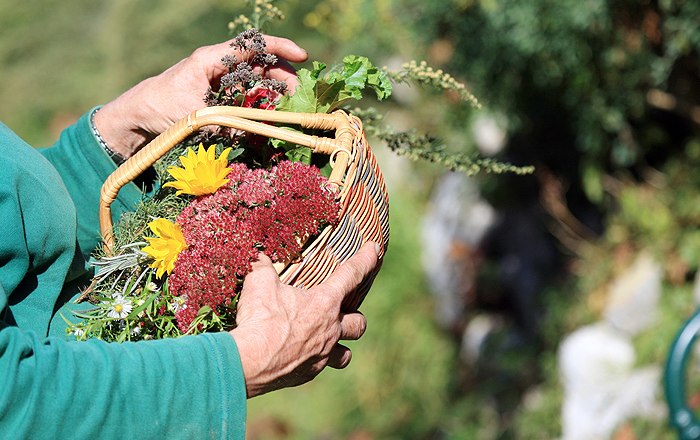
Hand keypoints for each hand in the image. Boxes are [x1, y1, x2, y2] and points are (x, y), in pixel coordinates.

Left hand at [94, 35, 307, 158]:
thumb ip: (227, 123)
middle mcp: (219, 66)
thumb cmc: (160, 109)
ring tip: (288, 109)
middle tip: (299, 97)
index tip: (302, 56)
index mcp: (211, 59)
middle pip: (260, 63)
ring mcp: (220, 80)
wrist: (136, 117)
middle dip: (283, 77)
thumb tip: (257, 131)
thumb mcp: (195, 117)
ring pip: (256, 80)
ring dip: (274, 93)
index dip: (280, 48)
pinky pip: (247, 96)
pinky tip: (269, 117)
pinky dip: (261, 105)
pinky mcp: (219, 96)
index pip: (252, 45)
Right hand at [230, 242, 379, 397]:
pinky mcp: (308, 373)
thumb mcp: (259, 283)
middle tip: (343, 312)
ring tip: (328, 341)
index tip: (375, 249)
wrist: (249, 361)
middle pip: (359, 323)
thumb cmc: (259, 318)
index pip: (352, 274)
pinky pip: (318, 366)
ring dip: (341, 346)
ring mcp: (322, 354)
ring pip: (345, 354)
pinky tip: (298, 355)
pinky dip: (312, 360)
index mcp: (324, 302)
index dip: (365, 260)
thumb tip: (258, 257)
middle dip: (356, 316)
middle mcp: (330, 329)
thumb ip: (263, 267)